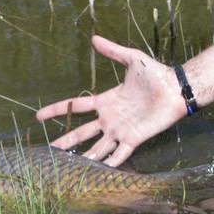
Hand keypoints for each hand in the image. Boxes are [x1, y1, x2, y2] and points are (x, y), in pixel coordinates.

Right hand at [35, 35, 184, 166]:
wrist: (175, 87)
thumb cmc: (156, 73)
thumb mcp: (131, 59)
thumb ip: (113, 51)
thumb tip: (94, 38)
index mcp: (106, 101)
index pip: (76, 106)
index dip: (57, 110)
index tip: (38, 116)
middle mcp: (110, 119)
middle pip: (81, 132)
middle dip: (65, 142)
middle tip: (47, 151)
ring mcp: (120, 130)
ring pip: (96, 147)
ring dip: (83, 158)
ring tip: (66, 170)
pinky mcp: (133, 139)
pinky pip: (118, 155)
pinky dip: (108, 165)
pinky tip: (95, 175)